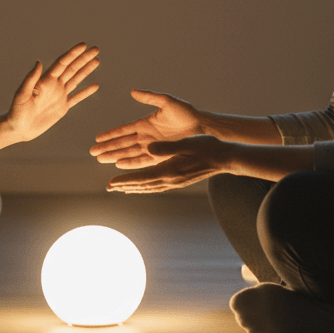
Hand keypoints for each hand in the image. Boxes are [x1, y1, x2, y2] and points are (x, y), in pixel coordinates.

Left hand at [6, 43, 99, 142]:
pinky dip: (86, 92)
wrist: (19, 129)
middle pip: (72, 68)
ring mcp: (59, 96)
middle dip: (84, 59)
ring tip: (97, 60)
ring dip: (86, 70)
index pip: (62, 63)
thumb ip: (31, 79)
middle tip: (96, 49)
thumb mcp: (21, 94)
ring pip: (76, 80)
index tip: (83, 45)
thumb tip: (39, 62)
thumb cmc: (16, 111)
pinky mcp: (62, 108)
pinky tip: (95, 85)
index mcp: (45, 80)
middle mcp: (54, 85)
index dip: (73, 54)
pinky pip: (77, 98)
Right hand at [90, 89, 201, 167]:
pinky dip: (130, 162)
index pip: (123, 130)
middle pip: (122, 144)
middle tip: (92, 153)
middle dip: (107, 148)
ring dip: (114, 156)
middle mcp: (146, 137)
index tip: (97, 138)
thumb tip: (132, 91)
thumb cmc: (185, 112)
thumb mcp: (166, 101)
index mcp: (145, 123)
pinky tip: (119, 164)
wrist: (201, 126)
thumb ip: (149, 97)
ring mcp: (152, 146)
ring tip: (100, 159)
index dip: (110, 134)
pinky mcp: (160, 154)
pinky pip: (142, 160)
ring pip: (129, 153)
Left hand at [106, 135, 227, 193]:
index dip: (125, 180)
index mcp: (170, 171)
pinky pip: (157, 186)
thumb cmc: (206, 147)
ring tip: (121, 188)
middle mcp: (170, 180)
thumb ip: (167, 148)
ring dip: (134, 188)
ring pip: (149, 187)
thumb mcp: (186, 144)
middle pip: (143, 185)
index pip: (142, 177)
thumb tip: (148, 149)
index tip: (111, 183)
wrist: (225, 158)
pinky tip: (143, 186)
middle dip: (125, 186)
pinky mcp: (179, 181)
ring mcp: (175, 182)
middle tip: (108, 188)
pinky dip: (146, 187)